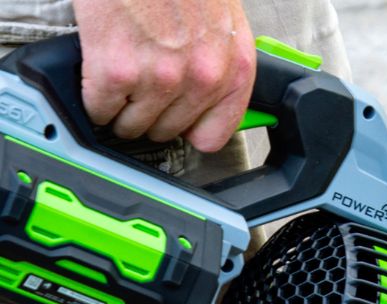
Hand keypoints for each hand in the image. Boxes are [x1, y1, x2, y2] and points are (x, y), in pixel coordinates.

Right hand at [73, 0, 255, 153]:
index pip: (212, 136)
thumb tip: (202, 96)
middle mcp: (201, 79)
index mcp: (233, 70)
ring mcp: (159, 78)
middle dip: (148, 112)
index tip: (173, 120)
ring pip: (131, 125)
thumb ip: (219, 63)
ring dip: (119, 108)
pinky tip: (98, 73)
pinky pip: (99, 109)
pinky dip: (93, 96)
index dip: (186, 129)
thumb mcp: (224, 23)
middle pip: (166, 131)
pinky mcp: (116, 70)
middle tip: (138, 87)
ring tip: (118, 79)